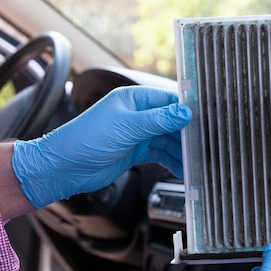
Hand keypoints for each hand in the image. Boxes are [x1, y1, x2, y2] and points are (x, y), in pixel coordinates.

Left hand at [11, 86, 191, 207]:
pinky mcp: (137, 152)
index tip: (205, 122)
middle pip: (173, 123)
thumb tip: (186, 112)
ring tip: (196, 163)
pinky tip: (183, 170)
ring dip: (182, 152)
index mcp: (134, 99)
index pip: (170, 101)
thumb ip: (159, 120)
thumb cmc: (85, 140)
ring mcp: (138, 134)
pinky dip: (173, 163)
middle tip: (204, 147)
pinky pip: (162, 155)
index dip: (188, 111)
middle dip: (188, 135)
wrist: (64, 167)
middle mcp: (138, 115)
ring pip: (170, 141)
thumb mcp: (127, 127)